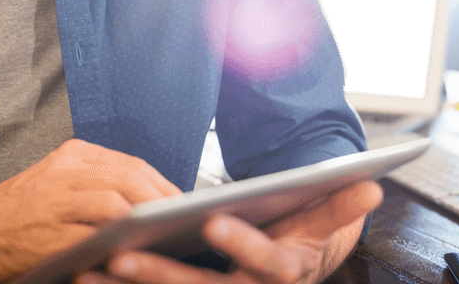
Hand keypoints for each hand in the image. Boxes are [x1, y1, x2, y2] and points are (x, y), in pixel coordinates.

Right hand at [0, 138, 181, 280]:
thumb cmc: (20, 210)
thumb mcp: (58, 180)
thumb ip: (97, 183)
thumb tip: (149, 197)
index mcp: (72, 155)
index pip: (131, 163)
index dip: (162, 183)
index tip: (180, 199)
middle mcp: (65, 170)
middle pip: (130, 178)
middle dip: (162, 199)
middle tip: (180, 218)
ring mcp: (56, 201)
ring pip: (116, 202)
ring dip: (145, 219)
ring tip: (162, 233)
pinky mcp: (48, 234)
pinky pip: (92, 236)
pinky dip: (116, 242)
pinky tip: (130, 249)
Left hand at [79, 179, 383, 283]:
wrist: (290, 271)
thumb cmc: (301, 239)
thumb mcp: (324, 225)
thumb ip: (342, 206)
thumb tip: (374, 183)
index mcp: (283, 274)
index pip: (265, 262)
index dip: (242, 245)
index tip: (214, 223)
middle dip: (161, 274)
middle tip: (124, 253)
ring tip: (91, 267)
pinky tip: (84, 273)